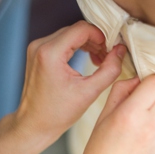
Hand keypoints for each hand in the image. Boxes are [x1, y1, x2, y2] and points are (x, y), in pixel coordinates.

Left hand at [11, 20, 125, 153]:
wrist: (33, 124)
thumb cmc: (57, 113)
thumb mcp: (89, 92)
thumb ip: (110, 69)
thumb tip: (121, 50)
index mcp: (50, 53)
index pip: (82, 29)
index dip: (101, 36)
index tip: (112, 50)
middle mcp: (40, 46)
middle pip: (75, 30)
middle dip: (95, 40)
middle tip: (108, 58)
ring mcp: (36, 49)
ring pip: (69, 34)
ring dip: (87, 44)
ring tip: (100, 61)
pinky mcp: (36, 54)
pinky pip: (61, 42)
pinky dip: (76, 47)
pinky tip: (88, 60)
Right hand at [73, 75, 154, 153]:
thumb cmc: (97, 153)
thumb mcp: (101, 119)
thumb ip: (120, 93)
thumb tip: (138, 79)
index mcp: (130, 115)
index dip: (149, 83)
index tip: (141, 90)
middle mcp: (151, 128)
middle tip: (147, 104)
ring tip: (147, 124)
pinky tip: (145, 145)